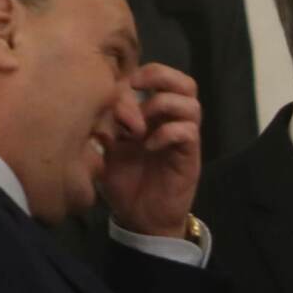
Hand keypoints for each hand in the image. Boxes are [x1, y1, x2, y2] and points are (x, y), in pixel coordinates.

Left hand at [102, 63, 201, 237]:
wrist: (140, 218)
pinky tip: (147, 146)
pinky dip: (167, 133)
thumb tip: (101, 101)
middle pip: (185, 83)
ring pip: (191, 104)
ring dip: (163, 106)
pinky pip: (188, 132)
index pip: (160, 78)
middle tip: (136, 86)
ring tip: (141, 124)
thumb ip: (106, 124)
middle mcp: (172, 122)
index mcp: (154, 115)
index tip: (115, 85)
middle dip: (161, 76)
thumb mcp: (106, 149)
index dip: (141, 74)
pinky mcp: (189, 157)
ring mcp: (183, 139)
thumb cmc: (124, 183)